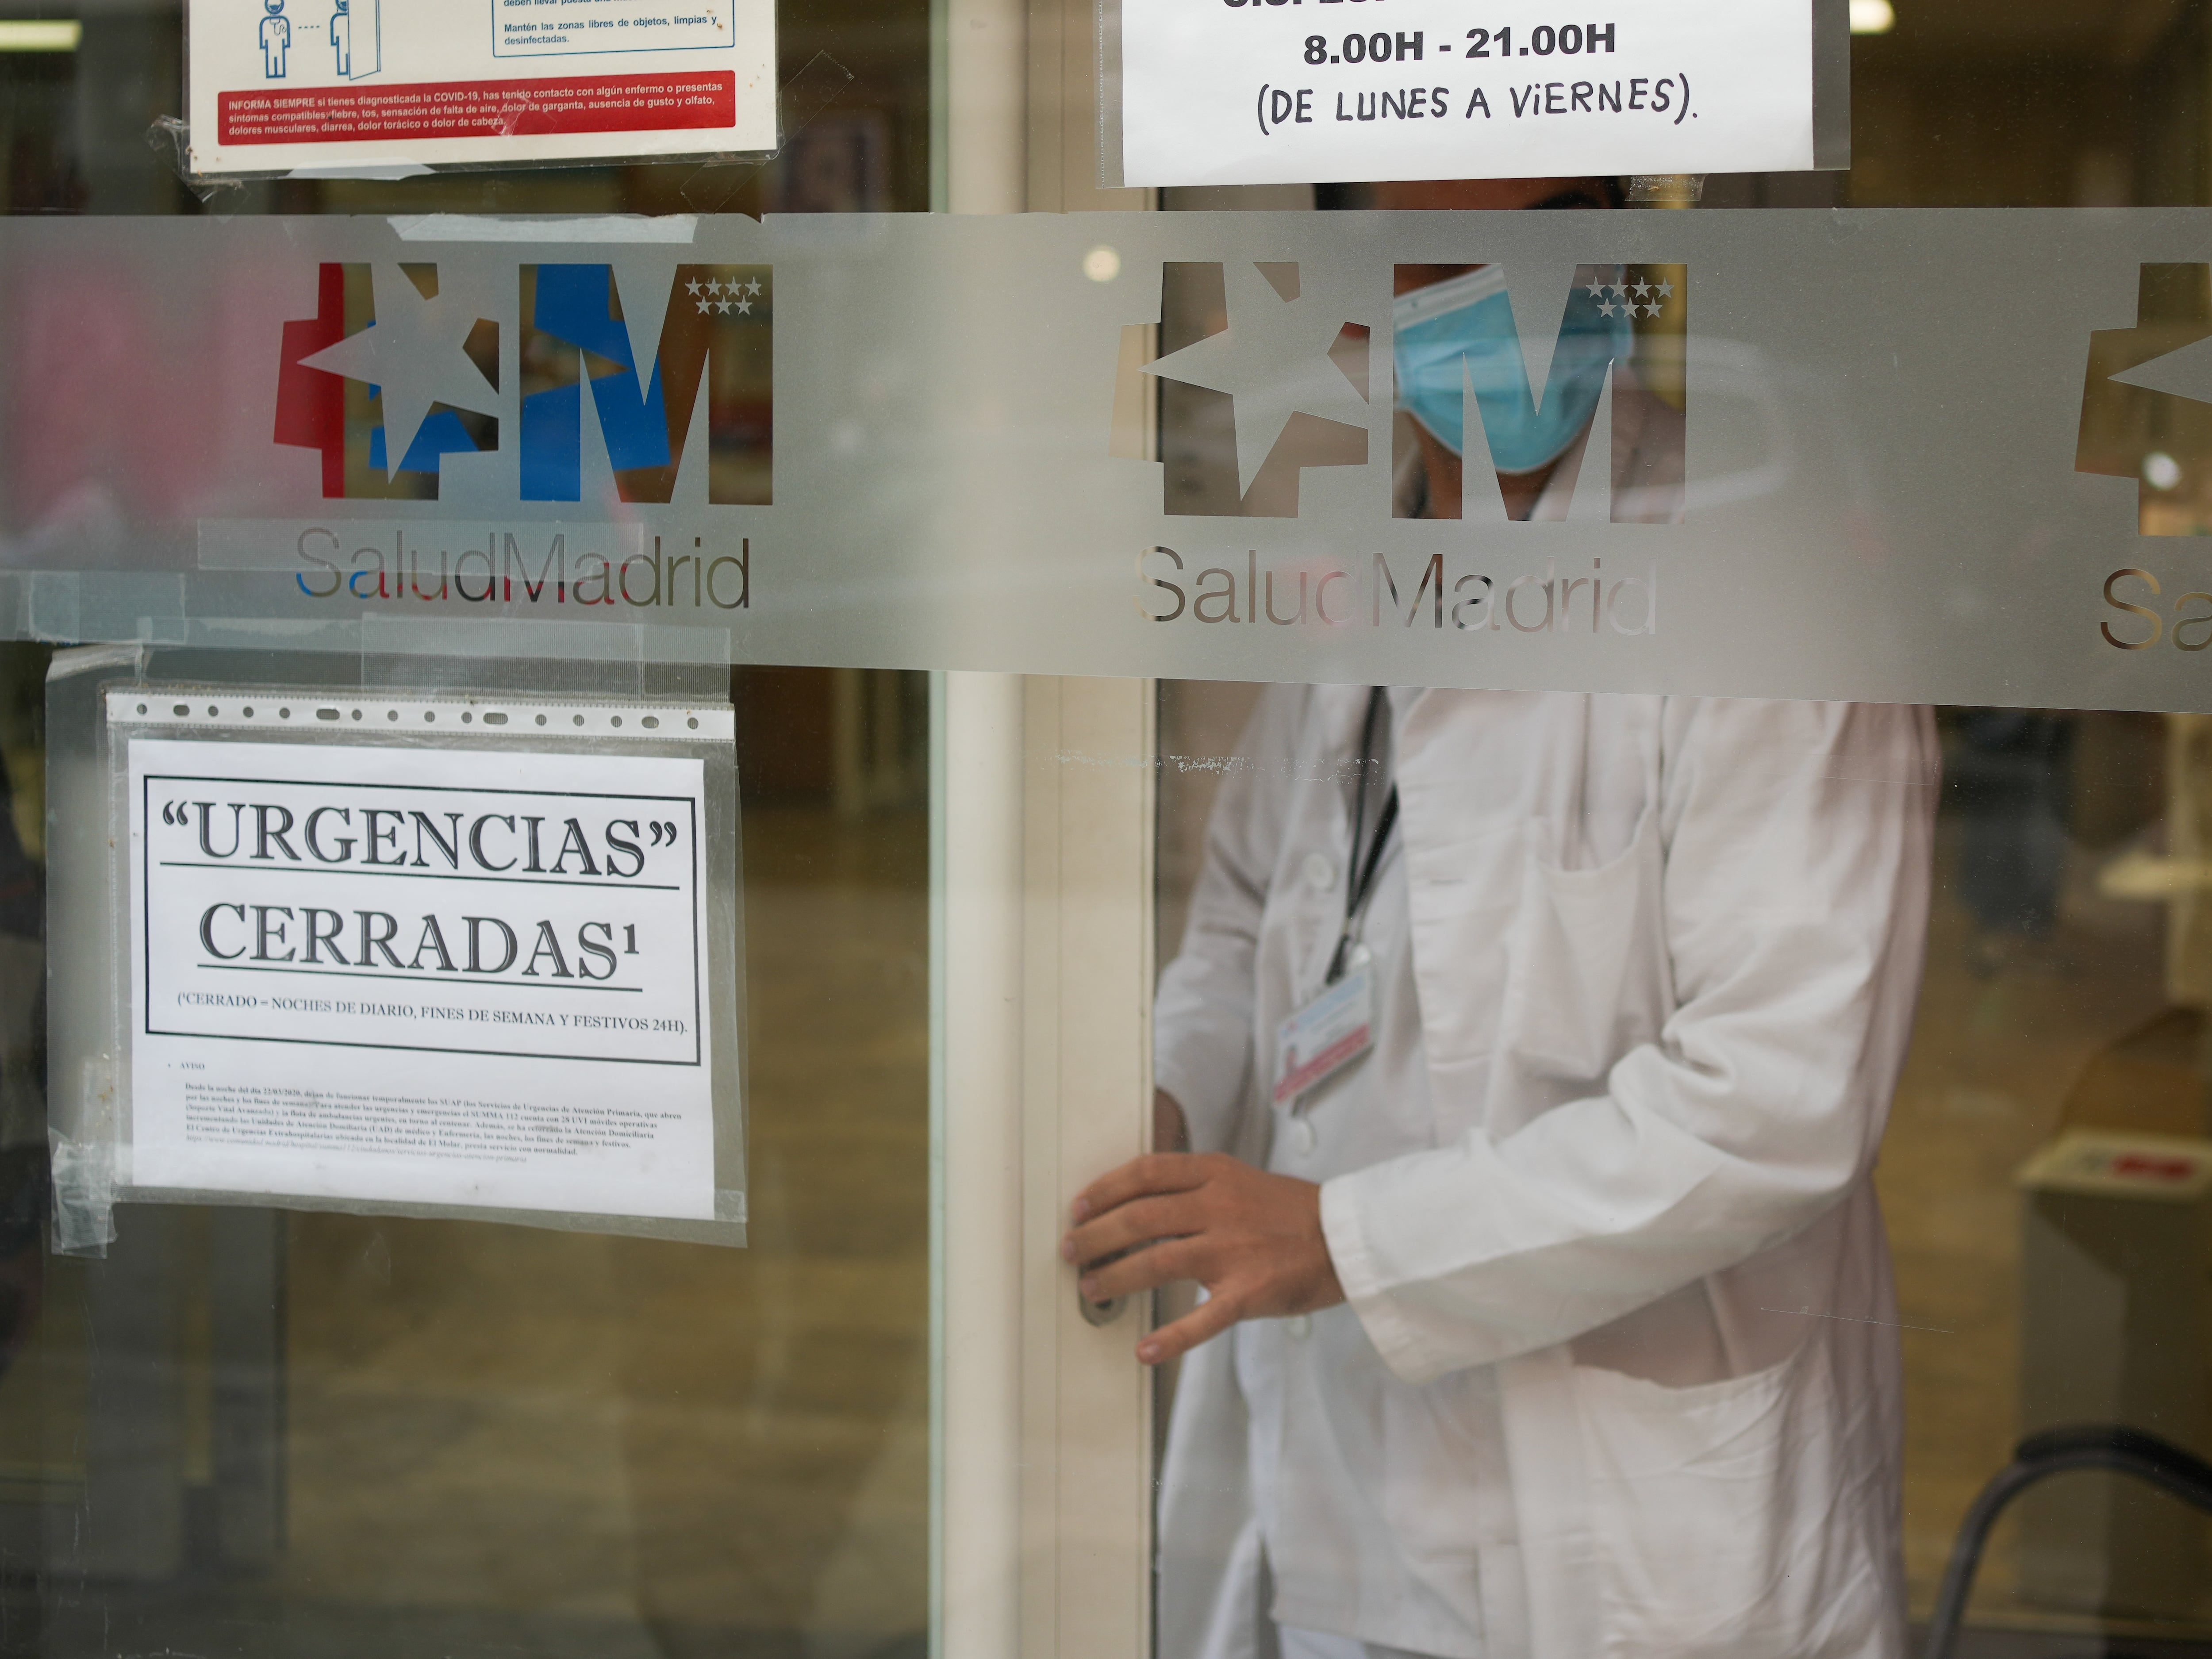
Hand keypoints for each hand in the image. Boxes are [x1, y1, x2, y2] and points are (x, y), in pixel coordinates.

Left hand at [1062, 1144, 1344, 1366]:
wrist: (1345, 1237)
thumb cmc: (1287, 1210)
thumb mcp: (1239, 1179)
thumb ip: (1192, 1186)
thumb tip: (1135, 1202)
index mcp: (1215, 1174)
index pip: (1145, 1173)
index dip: (1104, 1189)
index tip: (1078, 1207)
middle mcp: (1219, 1207)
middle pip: (1138, 1218)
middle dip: (1094, 1236)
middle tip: (1071, 1251)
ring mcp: (1233, 1250)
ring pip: (1156, 1262)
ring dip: (1115, 1278)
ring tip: (1092, 1289)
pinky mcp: (1249, 1292)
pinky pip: (1203, 1319)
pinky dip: (1171, 1337)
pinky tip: (1143, 1350)